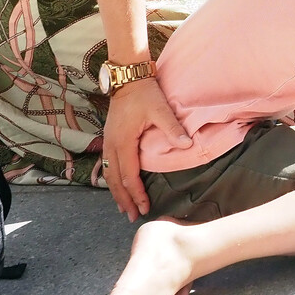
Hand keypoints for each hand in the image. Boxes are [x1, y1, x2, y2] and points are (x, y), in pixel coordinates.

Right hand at [101, 77, 190, 221]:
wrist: (127, 78)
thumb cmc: (145, 94)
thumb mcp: (160, 109)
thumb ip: (172, 128)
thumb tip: (186, 145)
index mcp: (123, 142)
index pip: (128, 175)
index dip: (136, 194)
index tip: (144, 207)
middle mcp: (111, 145)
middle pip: (114, 180)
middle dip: (123, 199)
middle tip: (132, 216)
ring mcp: (108, 142)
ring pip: (108, 174)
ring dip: (116, 192)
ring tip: (123, 208)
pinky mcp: (109, 138)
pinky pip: (108, 165)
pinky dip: (113, 179)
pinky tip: (118, 185)